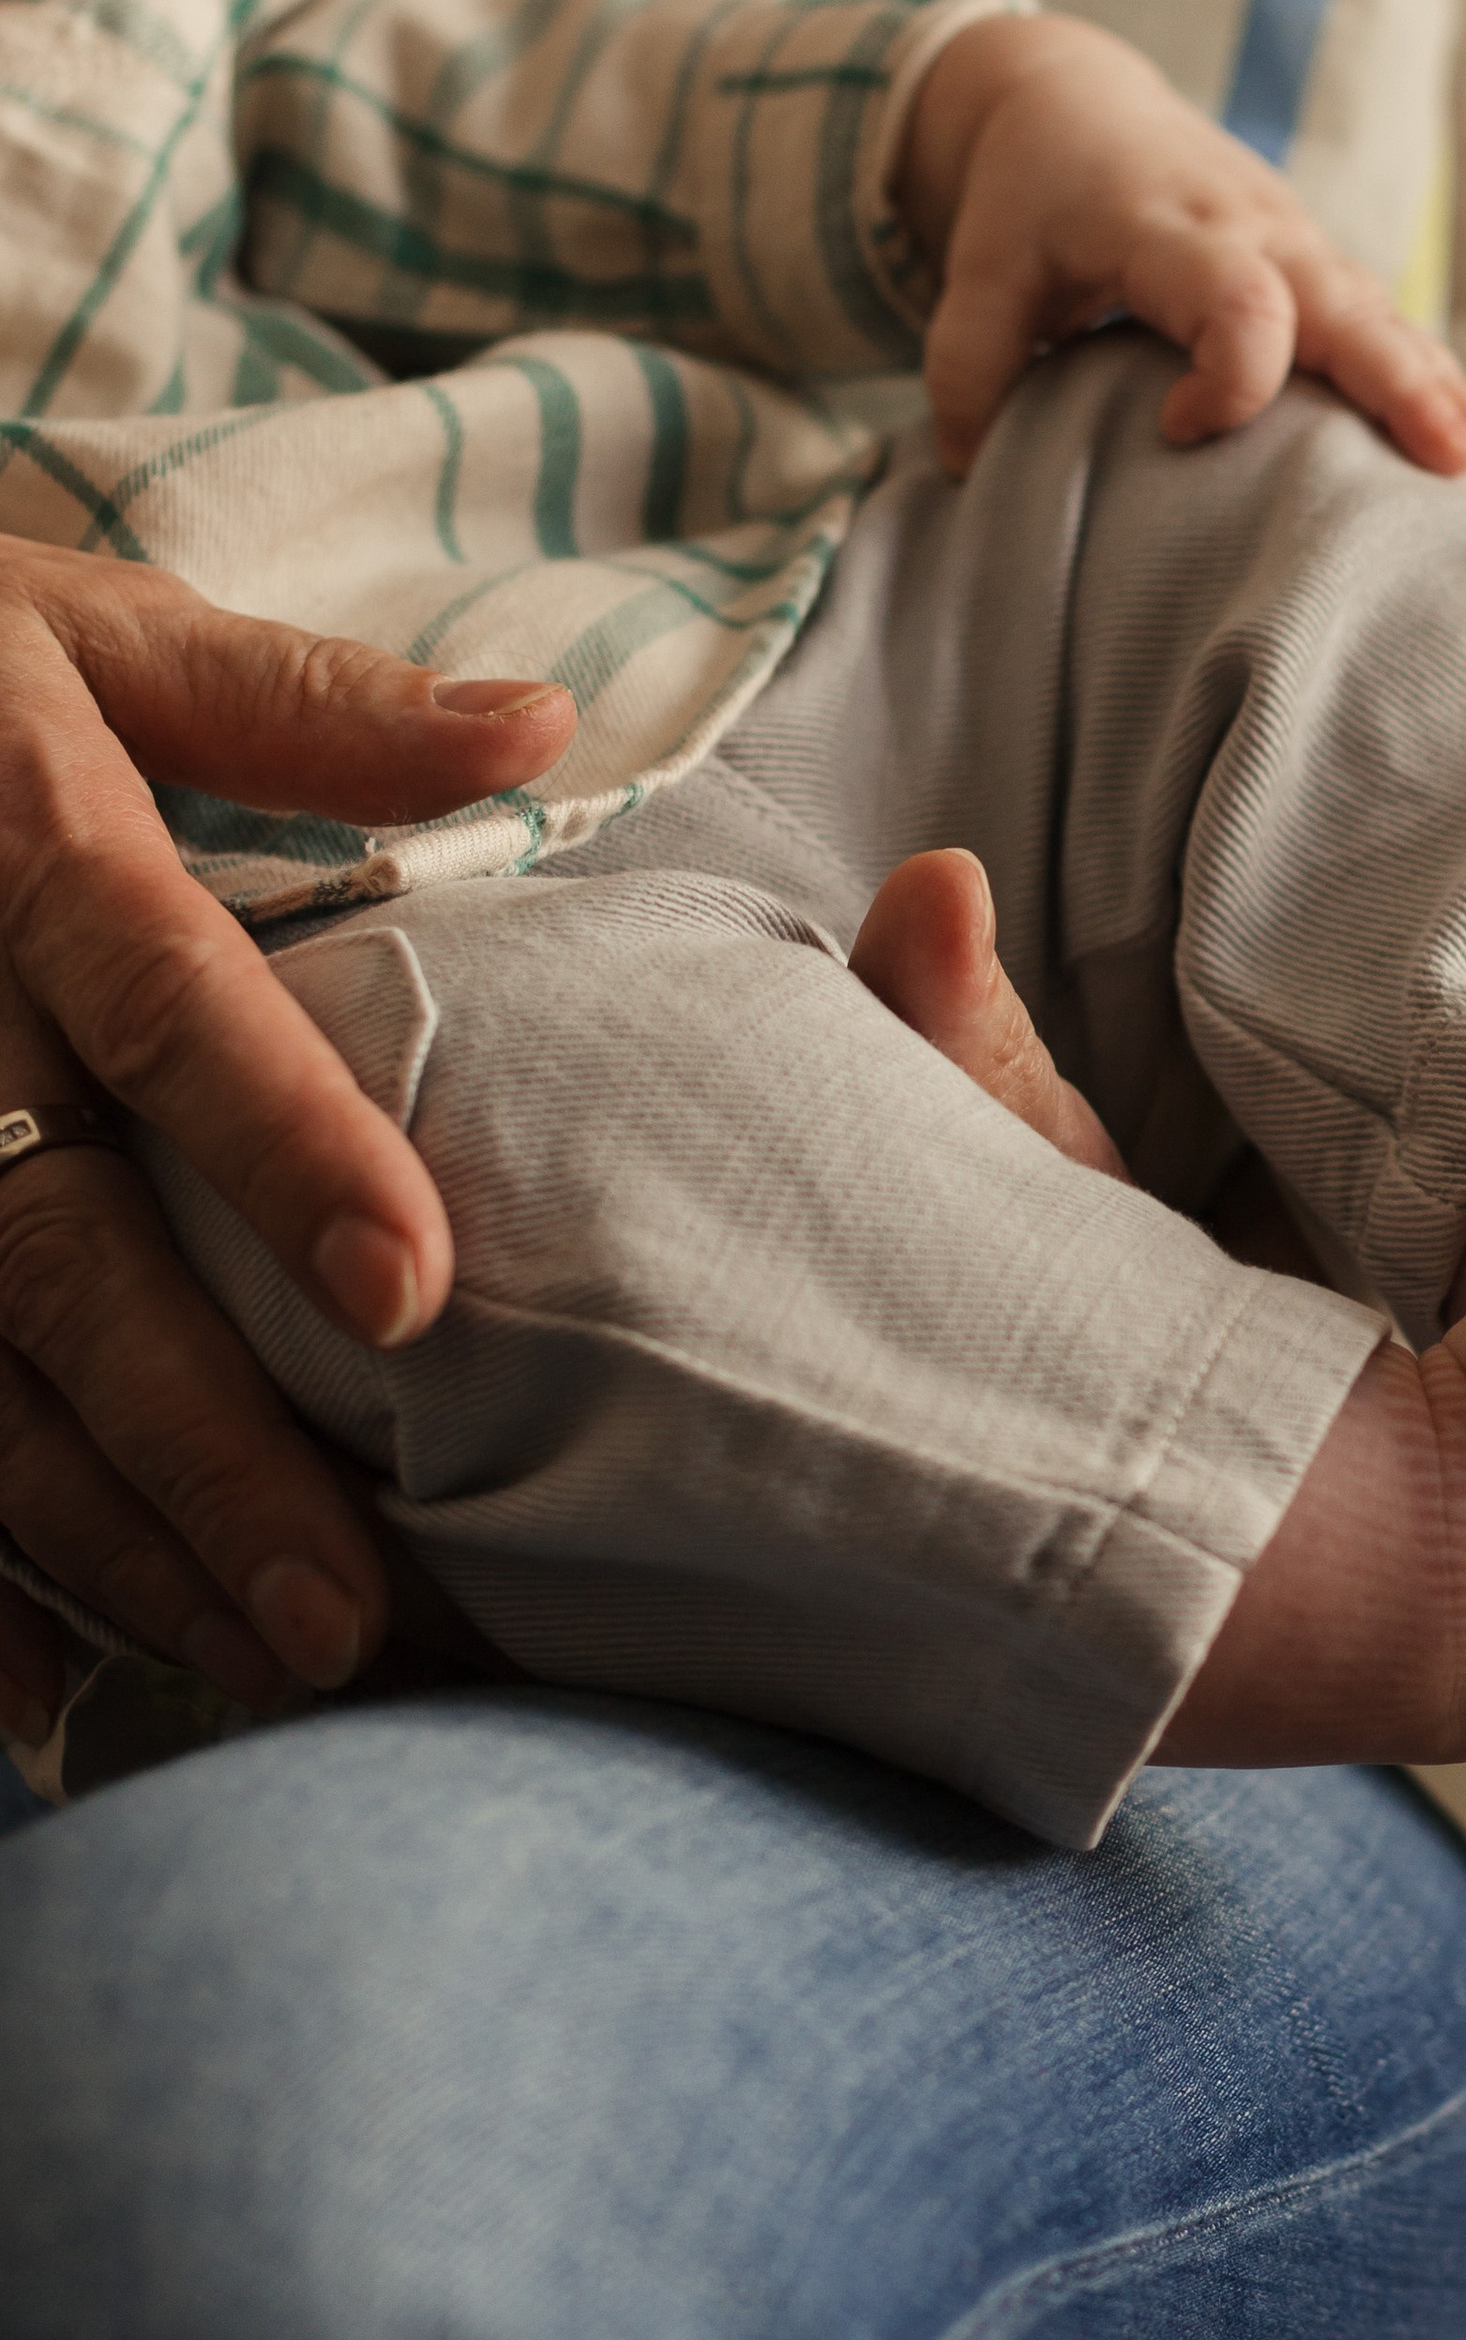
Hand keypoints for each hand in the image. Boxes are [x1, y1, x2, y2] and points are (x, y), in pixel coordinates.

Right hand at [0, 539, 575, 1745]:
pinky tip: (56, 1704)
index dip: (280, 1139)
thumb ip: (307, 707)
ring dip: (103, 1540)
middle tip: (353, 1611)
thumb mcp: (99, 635)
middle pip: (53, 1250)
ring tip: (268, 1665)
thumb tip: (540, 726)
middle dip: (199, 1442)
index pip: (160, 999)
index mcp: (22, 836)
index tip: (413, 1286)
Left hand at [897, 12, 1465, 476]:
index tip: (1177, 429)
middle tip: (1449, 459)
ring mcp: (1297, 246)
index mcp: (1170, 227)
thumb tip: (967, 469)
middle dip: (1399, 383)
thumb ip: (971, 364)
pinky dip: (1434, 375)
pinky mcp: (1315, 269)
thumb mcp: (981, 267)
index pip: (1236, 300)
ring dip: (1436, 385)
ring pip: (1380, 317)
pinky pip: (1386, 325)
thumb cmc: (1029, 200)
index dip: (1231, 378)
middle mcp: (1253, 229)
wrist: (1077, 102)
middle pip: (1343, 306)